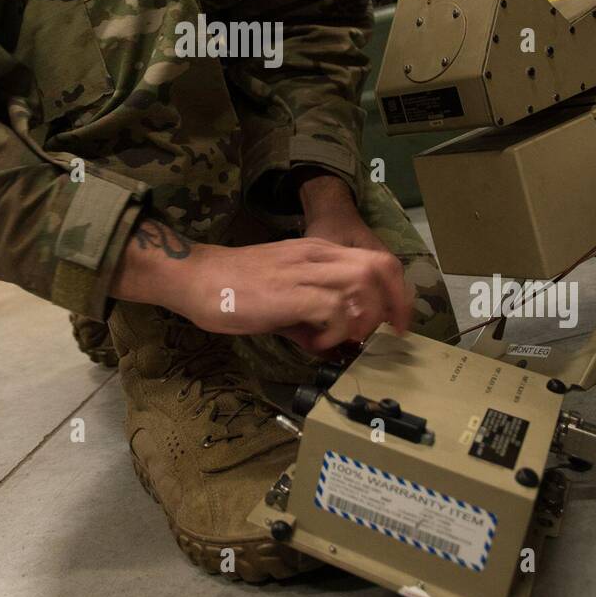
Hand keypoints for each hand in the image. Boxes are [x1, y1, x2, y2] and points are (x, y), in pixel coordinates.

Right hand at [170, 237, 412, 350]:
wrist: (198, 277)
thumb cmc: (235, 287)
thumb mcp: (284, 295)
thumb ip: (311, 317)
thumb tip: (332, 343)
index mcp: (319, 252)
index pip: (377, 260)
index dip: (397, 292)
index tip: (397, 322)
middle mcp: (317, 255)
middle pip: (379, 268)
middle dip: (392, 306)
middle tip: (382, 336)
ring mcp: (304, 272)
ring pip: (362, 284)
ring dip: (364, 318)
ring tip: (346, 339)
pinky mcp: (290, 294)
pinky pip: (334, 310)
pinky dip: (337, 332)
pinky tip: (318, 344)